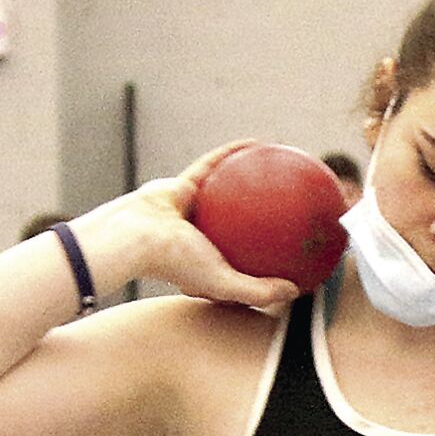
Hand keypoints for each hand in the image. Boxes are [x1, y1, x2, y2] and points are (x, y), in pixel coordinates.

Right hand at [119, 143, 298, 308]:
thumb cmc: (177, 263)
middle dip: (267, 218)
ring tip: (282, 170)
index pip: (246, 263)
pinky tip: (259, 144)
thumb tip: (295, 291)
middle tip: (298, 210)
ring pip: (229, 192)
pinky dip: (232, 154)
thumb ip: (258, 291)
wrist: (135, 235)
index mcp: (210, 263)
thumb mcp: (223, 283)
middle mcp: (202, 238)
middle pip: (242, 226)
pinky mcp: (184, 186)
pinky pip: (214, 165)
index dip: (270, 260)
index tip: (299, 253)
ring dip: (252, 180)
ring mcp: (194, 210)